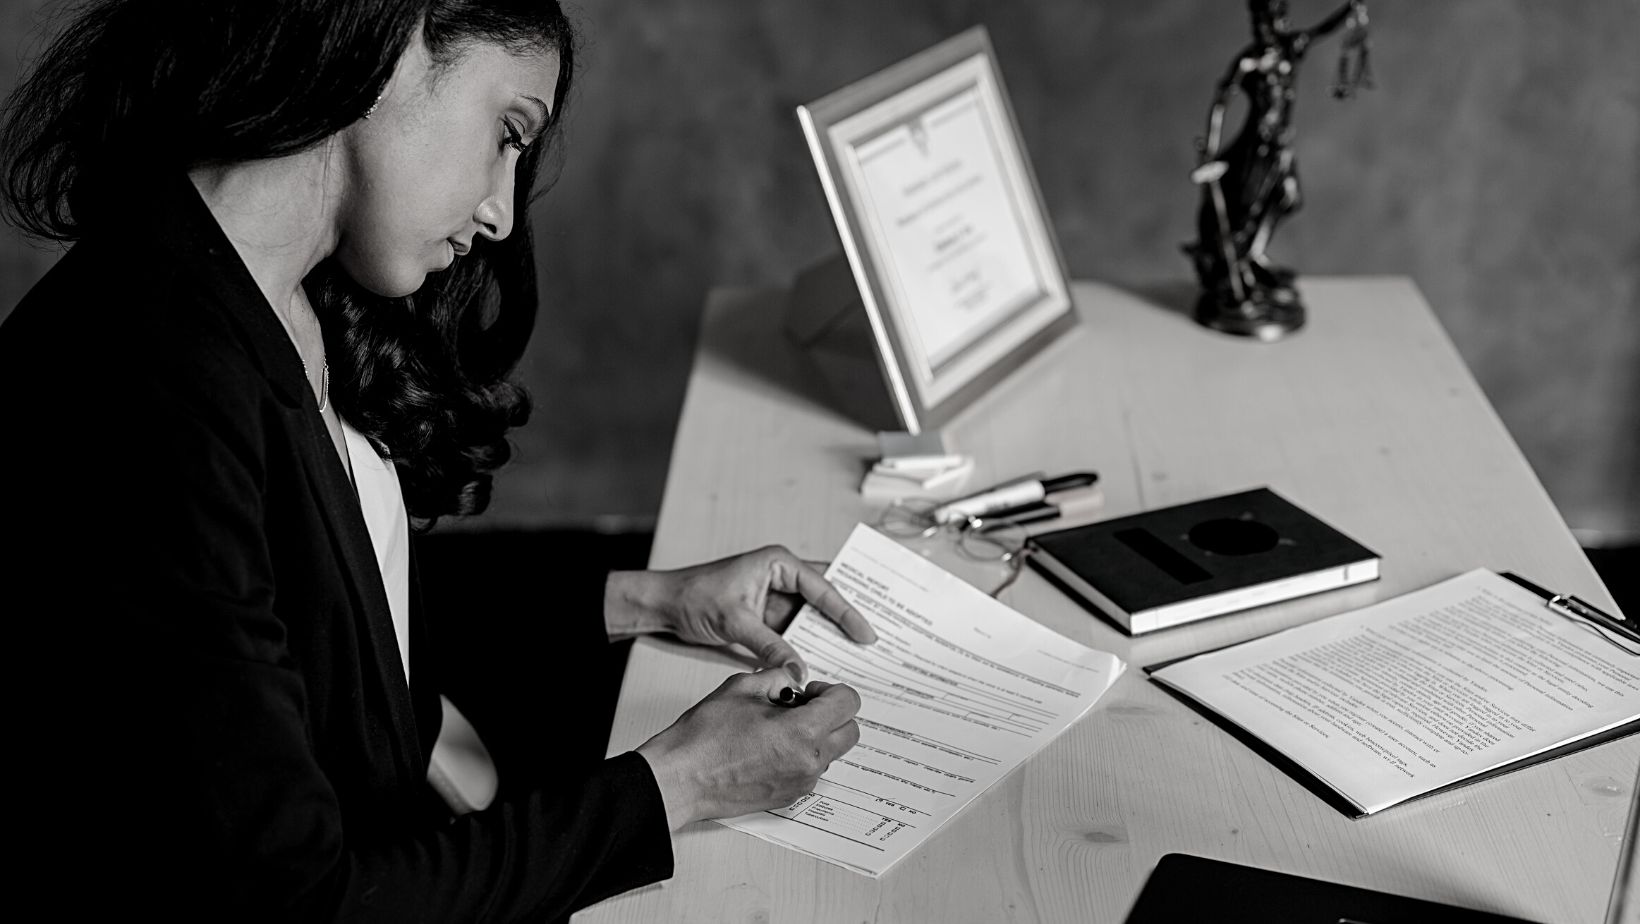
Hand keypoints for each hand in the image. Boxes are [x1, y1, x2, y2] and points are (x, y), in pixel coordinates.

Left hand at [605, 545, 875, 684]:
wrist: (664, 606)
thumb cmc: (693, 598)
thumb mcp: (735, 622)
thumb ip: (769, 645)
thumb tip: (798, 669)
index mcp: (778, 563)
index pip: (823, 587)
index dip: (848, 612)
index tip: (867, 634)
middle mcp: (782, 577)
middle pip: (825, 599)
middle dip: (849, 619)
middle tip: (876, 642)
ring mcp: (776, 599)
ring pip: (813, 618)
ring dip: (831, 636)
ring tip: (858, 656)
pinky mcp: (768, 618)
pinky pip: (796, 633)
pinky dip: (810, 646)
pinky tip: (826, 662)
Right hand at [635, 669, 861, 829]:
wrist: (681, 779)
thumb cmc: (704, 737)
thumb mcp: (742, 688)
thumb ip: (778, 677)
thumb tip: (792, 679)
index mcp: (803, 732)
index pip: (848, 703)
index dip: (830, 690)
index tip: (808, 692)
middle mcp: (809, 762)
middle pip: (850, 731)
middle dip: (832, 713)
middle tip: (801, 707)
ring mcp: (801, 783)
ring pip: (832, 753)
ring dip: (818, 736)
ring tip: (779, 728)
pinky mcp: (789, 797)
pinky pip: (812, 770)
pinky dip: (802, 755)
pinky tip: (770, 747)